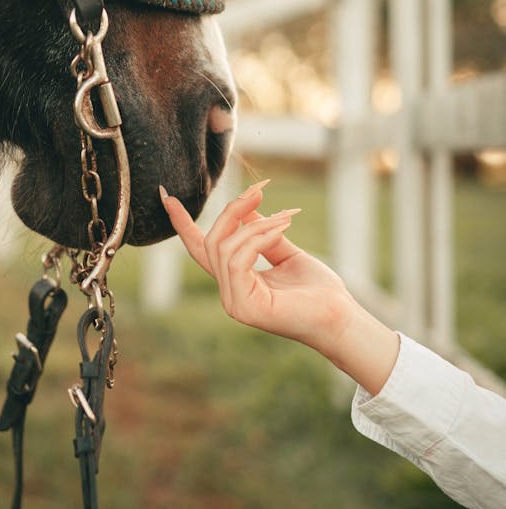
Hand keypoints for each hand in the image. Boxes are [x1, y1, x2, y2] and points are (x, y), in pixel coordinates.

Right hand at [160, 182, 399, 393]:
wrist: (341, 318)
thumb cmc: (319, 291)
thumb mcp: (287, 253)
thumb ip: (264, 234)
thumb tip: (248, 210)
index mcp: (236, 280)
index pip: (201, 250)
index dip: (183, 224)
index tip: (167, 196)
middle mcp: (229, 292)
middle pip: (212, 241)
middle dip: (233, 210)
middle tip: (261, 190)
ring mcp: (234, 302)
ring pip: (224, 248)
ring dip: (255, 225)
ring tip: (285, 218)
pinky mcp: (244, 307)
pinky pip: (237, 260)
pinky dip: (257, 238)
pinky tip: (280, 229)